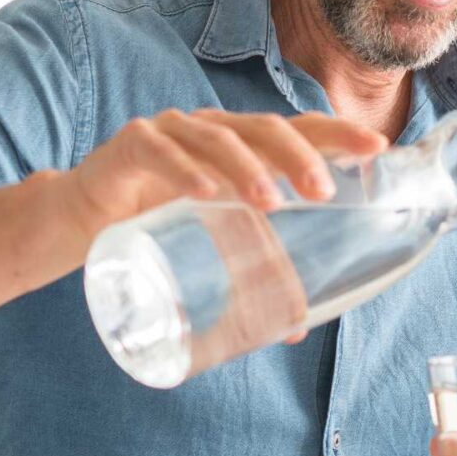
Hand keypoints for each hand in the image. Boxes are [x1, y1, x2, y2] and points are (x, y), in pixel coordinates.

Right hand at [58, 109, 387, 239]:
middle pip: (264, 129)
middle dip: (299, 156)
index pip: (298, 131)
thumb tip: (297, 326)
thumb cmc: (156, 226)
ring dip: (247, 166)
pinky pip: (159, 150)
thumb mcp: (209, 245)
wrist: (78, 222)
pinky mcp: (129, 146)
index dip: (338, 134)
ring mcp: (171, 133)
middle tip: (323, 191)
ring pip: (217, 137)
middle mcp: (211, 130)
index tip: (379, 146)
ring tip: (271, 201)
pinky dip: (182, 170)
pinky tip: (204, 193)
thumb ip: (249, 272)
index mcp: (242, 148)